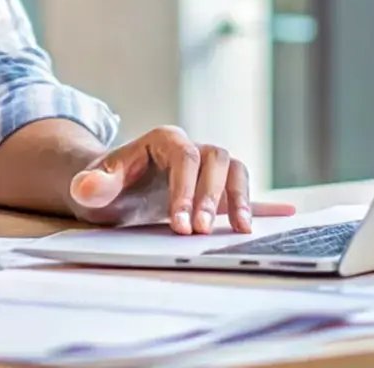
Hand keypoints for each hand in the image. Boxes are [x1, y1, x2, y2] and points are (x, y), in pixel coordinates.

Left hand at [68, 126, 294, 233]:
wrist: (110, 188)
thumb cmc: (103, 185)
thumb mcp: (91, 186)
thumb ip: (92, 184)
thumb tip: (87, 186)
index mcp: (163, 141)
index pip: (184, 158)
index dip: (186, 189)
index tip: (180, 224)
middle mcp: (191, 149)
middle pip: (216, 160)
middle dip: (213, 196)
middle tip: (201, 232)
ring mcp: (206, 170)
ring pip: (235, 170)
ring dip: (242, 198)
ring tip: (242, 230)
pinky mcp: (214, 191)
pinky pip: (243, 191)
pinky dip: (264, 203)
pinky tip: (286, 214)